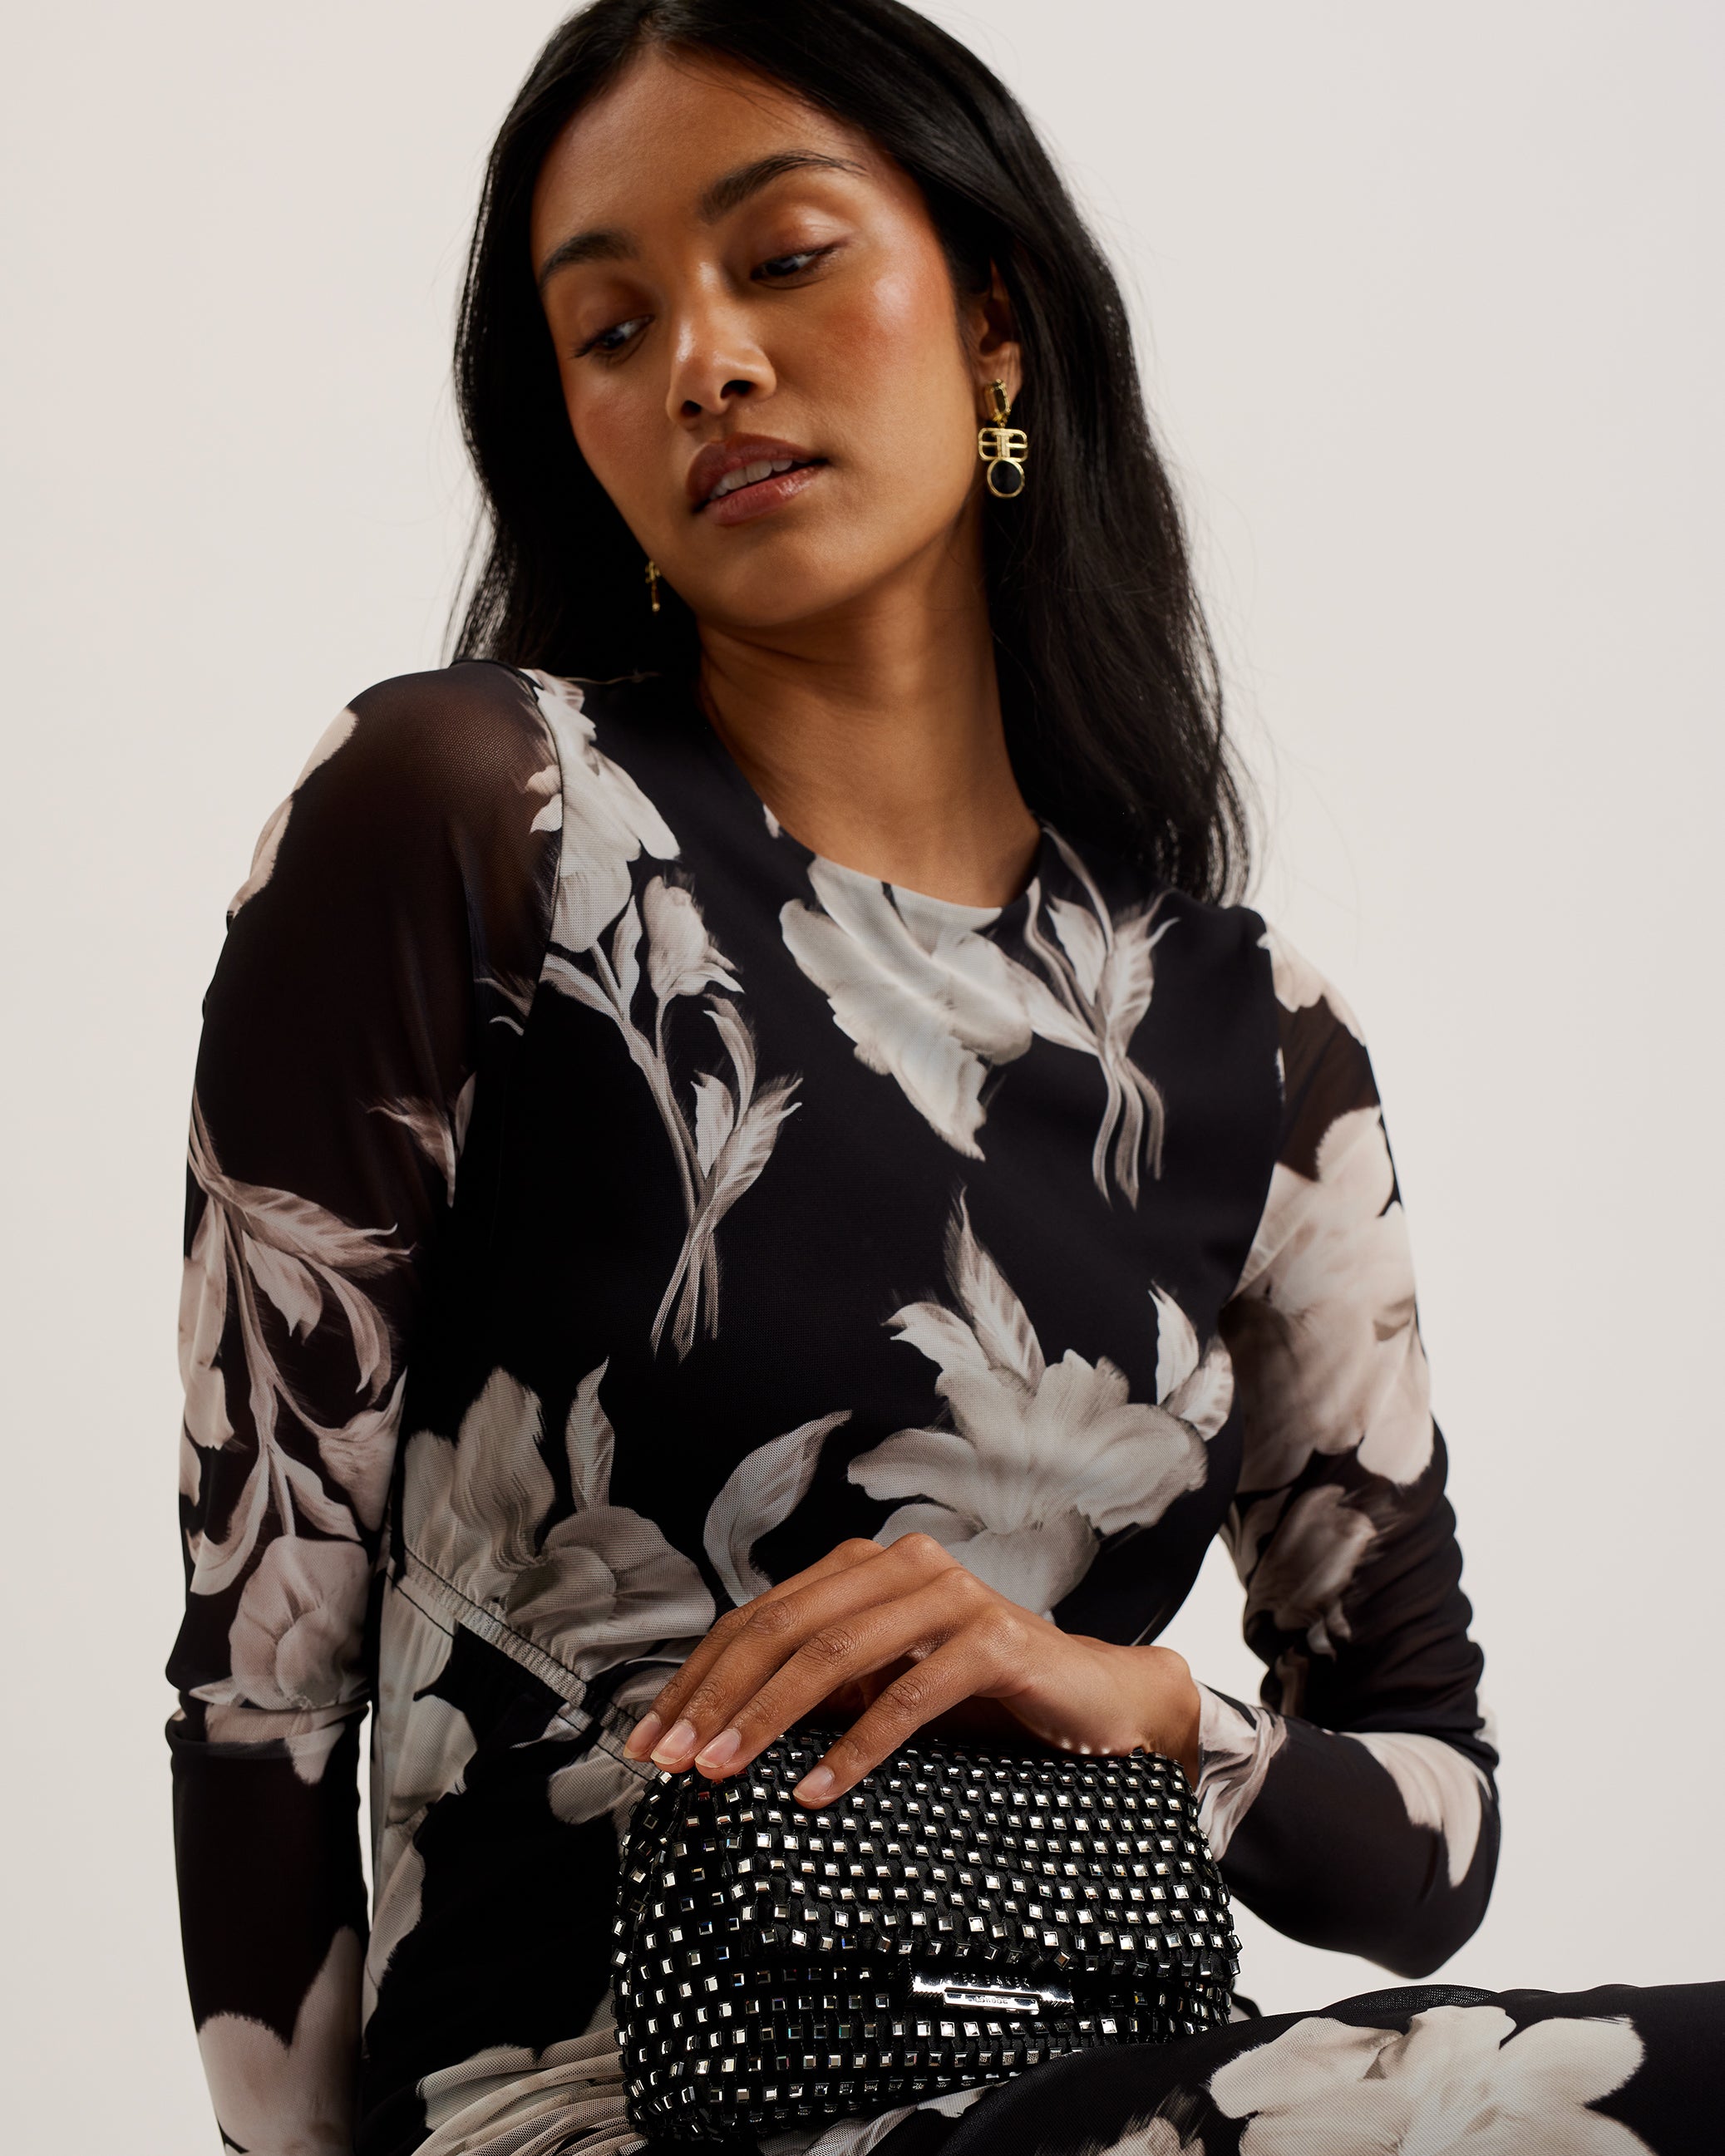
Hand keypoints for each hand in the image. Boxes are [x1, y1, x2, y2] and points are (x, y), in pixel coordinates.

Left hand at [622, 1534, 1200, 1805]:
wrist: (1096, 1704)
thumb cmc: (978, 1698)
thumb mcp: (881, 1687)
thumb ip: (816, 1689)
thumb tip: (713, 1735)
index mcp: (864, 1565)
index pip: (756, 1617)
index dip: (696, 1678)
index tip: (650, 1741)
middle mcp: (902, 1563)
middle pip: (781, 1628)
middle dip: (716, 1699)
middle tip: (672, 1762)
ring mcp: (951, 1595)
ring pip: (834, 1654)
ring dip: (767, 1720)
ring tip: (723, 1774)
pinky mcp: (994, 1639)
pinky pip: (907, 1695)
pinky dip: (853, 1749)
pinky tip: (814, 1792)